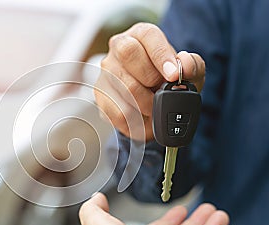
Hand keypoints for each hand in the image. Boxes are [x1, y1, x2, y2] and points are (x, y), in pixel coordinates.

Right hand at [94, 23, 204, 140]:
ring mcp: (106, 71)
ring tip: (154, 107)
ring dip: (146, 104)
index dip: (161, 55)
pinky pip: (118, 111)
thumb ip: (193, 65)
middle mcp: (119, 47)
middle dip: (150, 78)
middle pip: (128, 53)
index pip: (148, 35)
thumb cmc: (168, 82)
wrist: (150, 104)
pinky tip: (143, 117)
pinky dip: (136, 120)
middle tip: (161, 92)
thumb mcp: (188, 73)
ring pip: (124, 86)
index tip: (174, 75)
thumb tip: (185, 64)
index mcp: (141, 35)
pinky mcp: (100, 95)